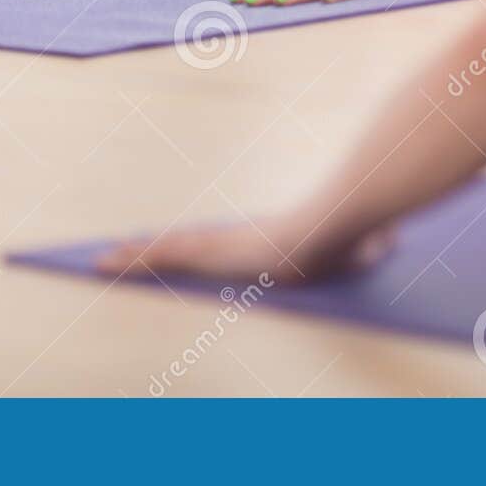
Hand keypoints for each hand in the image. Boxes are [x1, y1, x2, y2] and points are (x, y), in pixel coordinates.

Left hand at [94, 211, 396, 286]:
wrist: (335, 221)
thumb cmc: (349, 234)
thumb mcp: (359, 250)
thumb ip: (369, 246)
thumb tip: (390, 238)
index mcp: (257, 246)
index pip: (214, 249)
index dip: (186, 251)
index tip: (166, 254)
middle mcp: (233, 242)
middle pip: (181, 247)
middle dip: (144, 254)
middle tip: (109, 257)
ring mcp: (220, 244)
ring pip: (165, 250)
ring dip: (129, 257)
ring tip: (94, 263)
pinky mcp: (212, 250)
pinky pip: (165, 255)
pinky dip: (135, 259)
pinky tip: (108, 262)